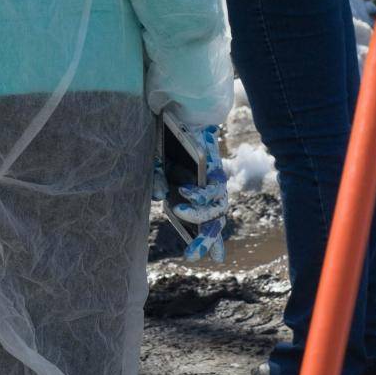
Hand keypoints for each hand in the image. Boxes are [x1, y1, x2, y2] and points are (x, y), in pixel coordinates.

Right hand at [155, 115, 230, 261]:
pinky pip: (212, 187)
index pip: (209, 222)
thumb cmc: (173, 145)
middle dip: (205, 240)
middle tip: (190, 256)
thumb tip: (161, 197)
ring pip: (217, 208)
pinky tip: (185, 191)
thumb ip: (159, 183)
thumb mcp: (160, 169)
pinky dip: (199, 193)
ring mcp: (216, 181)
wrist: (185, 115)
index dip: (212, 241)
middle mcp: (212, 192)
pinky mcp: (217, 167)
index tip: (212, 258)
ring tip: (178, 211)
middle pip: (215, 221)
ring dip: (198, 214)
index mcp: (200, 197)